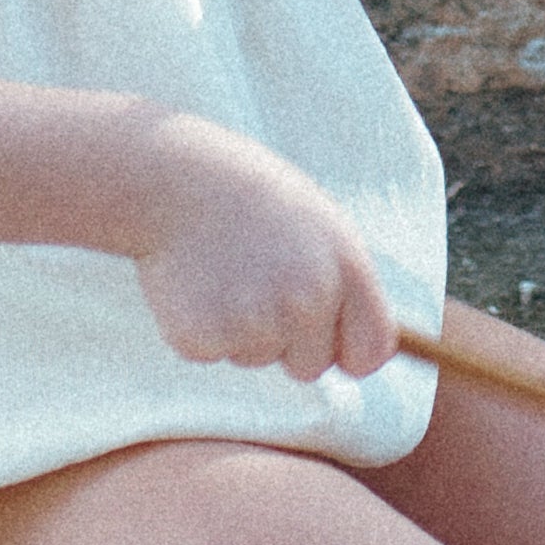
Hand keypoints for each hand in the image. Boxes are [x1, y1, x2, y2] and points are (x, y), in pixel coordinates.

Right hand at [125, 111, 394, 380]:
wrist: (172, 177)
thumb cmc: (249, 198)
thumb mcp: (315, 225)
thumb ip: (340, 283)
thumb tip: (357, 355)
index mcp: (346, 266)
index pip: (372, 350)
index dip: (349, 353)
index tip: (329, 341)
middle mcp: (308, 298)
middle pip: (311, 366)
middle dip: (287, 340)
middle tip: (256, 279)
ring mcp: (256, 321)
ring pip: (257, 359)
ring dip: (240, 328)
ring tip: (224, 270)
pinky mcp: (204, 337)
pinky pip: (212, 354)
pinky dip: (201, 329)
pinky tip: (194, 283)